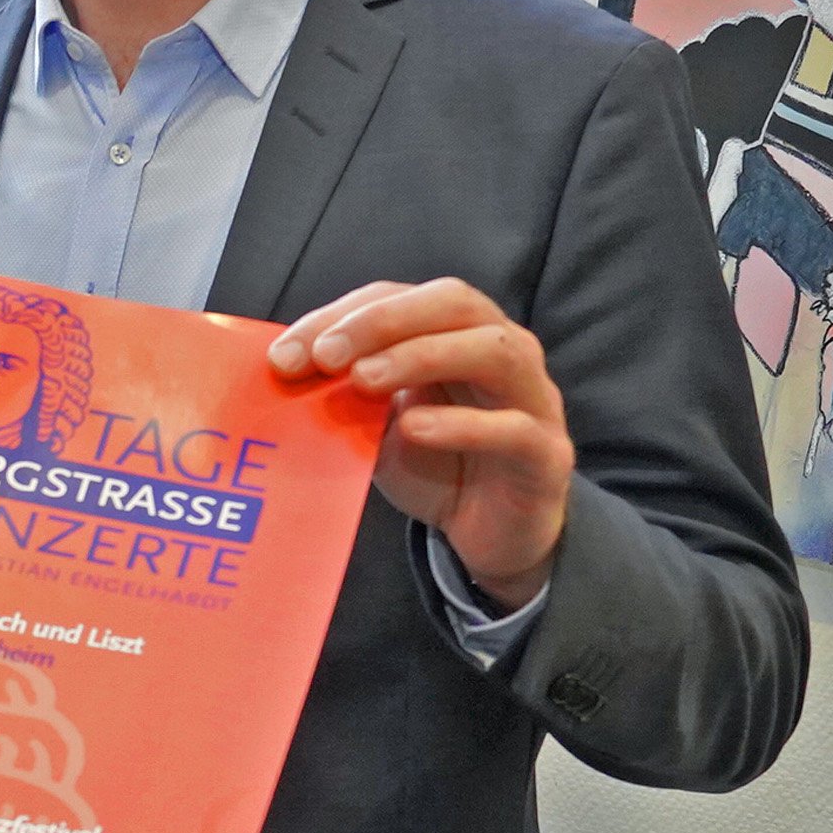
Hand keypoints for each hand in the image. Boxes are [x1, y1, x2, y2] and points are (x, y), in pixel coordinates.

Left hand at [267, 279, 572, 606]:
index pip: (401, 297)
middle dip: (384, 320)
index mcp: (457, 333)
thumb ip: (345, 395)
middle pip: (456, 303)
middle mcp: (504, 353)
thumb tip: (287, 372)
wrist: (489, 535)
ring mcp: (533, 400)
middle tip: (327, 356)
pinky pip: (513, 429)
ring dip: (422, 356)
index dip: (343, 315)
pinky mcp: (546, 457)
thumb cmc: (435, 465)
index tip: (286, 354)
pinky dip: (462, 425)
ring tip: (363, 381)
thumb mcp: (376, 426)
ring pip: (495, 351)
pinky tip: (414, 429)